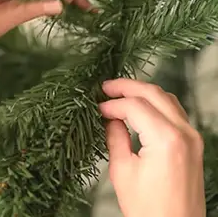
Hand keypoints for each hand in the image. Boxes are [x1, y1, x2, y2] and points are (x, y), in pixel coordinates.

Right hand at [100, 79, 204, 216]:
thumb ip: (115, 138)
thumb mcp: (122, 171)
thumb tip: (109, 118)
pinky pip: (175, 112)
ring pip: (167, 99)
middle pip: (154, 93)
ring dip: (143, 93)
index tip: (98, 108)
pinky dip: (156, 105)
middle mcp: (184, 133)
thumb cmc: (148, 209)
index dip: (112, 104)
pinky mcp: (194, 144)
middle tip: (106, 87)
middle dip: (128, 87)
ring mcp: (193, 138)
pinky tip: (139, 109)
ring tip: (120, 95)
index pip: (135, 106)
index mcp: (166, 140)